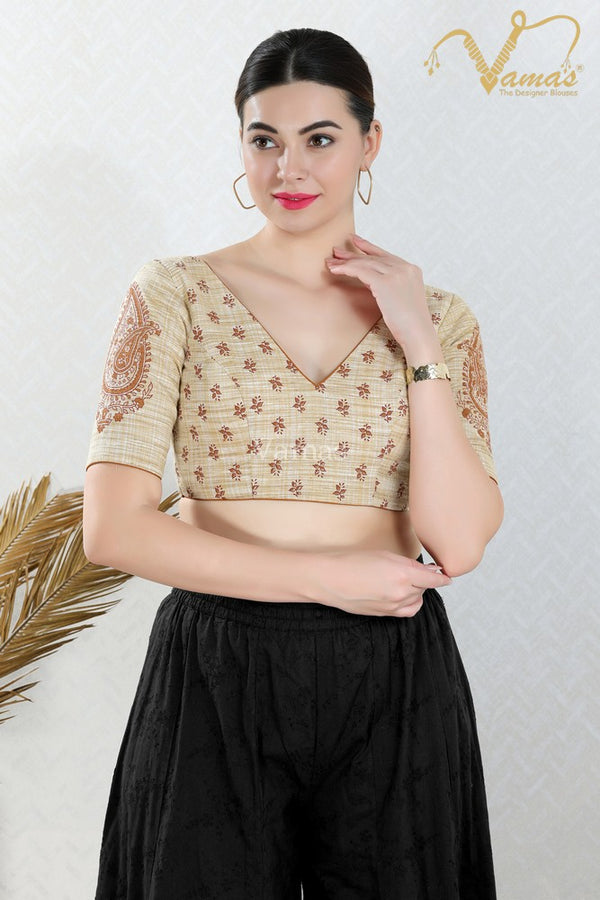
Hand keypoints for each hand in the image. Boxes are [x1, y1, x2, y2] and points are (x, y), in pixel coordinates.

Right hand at [313, 549, 451, 616]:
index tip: (446, 575)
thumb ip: (409, 564)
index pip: (433, 578)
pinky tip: (402, 595)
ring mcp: (393, 606)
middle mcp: (401, 592)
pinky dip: (410, 603)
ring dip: (416, 591)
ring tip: (403, 581)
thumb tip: (429, 571)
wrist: (329, 579)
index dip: (441, 577)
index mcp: (403, 573)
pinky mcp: (385, 614)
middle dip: (423, 579)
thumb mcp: (384, 555)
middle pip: (425, 587)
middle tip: (413, 570)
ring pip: (417, 599)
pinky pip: (407, 611)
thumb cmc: (352, 561)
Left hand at [325, 234, 438, 352]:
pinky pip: (361, 271)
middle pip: (373, 258)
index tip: (355, 241)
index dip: (368, 247)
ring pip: (365, 263)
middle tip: (336, 252)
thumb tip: (368, 278)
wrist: (418, 333)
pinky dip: (346, 269)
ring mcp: (396, 273)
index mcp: (411, 269)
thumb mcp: (401, 297)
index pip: (385, 255)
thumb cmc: (409, 322)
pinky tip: (336, 270)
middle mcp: (405, 267)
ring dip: (346, 262)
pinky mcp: (386, 283)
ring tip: (331, 263)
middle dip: (352, 254)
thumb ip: (388, 284)